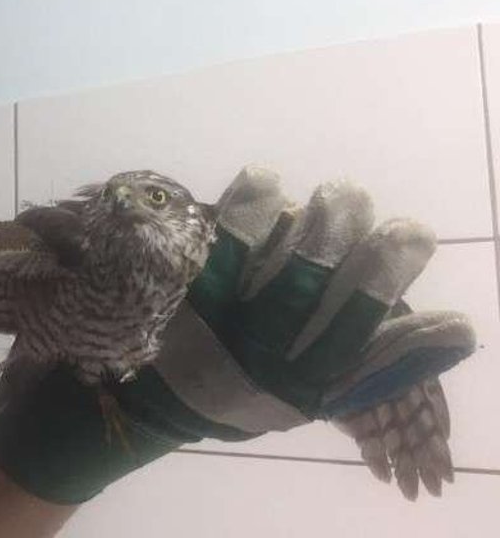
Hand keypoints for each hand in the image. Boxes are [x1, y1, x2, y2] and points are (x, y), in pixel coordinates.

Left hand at [0, 166, 475, 503]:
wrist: (137, 407)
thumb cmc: (234, 393)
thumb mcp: (304, 394)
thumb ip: (368, 361)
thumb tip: (451, 327)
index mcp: (300, 385)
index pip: (358, 326)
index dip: (388, 274)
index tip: (408, 231)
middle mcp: (262, 361)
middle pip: (316, 287)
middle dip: (343, 233)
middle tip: (351, 198)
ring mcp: (215, 330)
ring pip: (269, 266)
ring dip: (303, 219)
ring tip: (321, 191)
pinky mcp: (176, 303)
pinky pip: (214, 249)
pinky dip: (244, 210)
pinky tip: (262, 181)